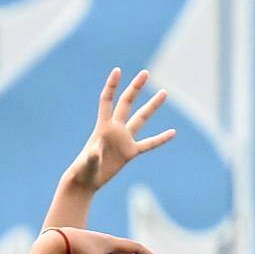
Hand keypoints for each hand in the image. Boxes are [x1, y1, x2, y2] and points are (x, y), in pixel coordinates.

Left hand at [56, 72, 176, 211]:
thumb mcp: (86, 164)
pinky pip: (149, 144)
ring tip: (164, 92)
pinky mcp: (130, 152)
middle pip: (127, 103)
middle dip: (135, 88)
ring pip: (141, 119)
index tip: (118, 70)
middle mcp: (114, 129)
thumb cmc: (81, 172)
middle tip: (146, 73)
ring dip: (152, 106)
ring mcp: (124, 140)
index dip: (112, 85)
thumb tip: (95, 152)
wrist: (85, 182)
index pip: (108, 100)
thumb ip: (92, 157)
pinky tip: (173, 132)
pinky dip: (160, 139)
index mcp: (102, 127)